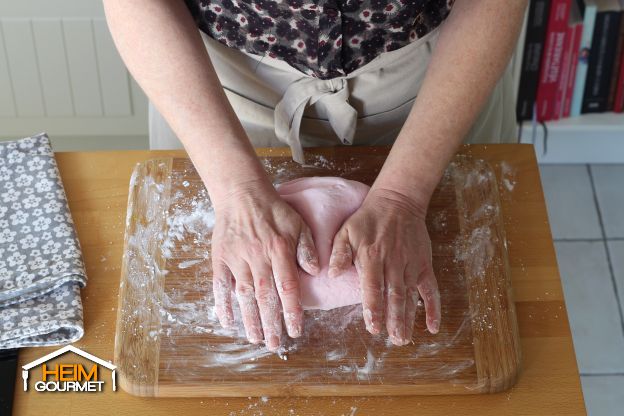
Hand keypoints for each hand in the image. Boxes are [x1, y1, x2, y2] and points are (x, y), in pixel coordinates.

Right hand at [211, 181, 319, 350]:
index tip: (295, 331)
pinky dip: (223, 304)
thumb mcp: (298, 223)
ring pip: (244, 295)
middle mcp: (258, 258)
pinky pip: (221, 285)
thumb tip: (315, 271)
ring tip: (255, 339)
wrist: (241, 193)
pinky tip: (227, 321)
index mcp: (279, 250)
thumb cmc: (273, 209)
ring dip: (249, 319)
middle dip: (271, 324)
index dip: (292, 312)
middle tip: (275, 345)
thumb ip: (306, 247)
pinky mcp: (220, 258)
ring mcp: (237, 259)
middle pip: (265, 297)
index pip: (287, 288)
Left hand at [328, 187, 440, 345]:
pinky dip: (433, 308)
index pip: (373, 286)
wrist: (397, 202)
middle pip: (395, 295)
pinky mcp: (424, 265)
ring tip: (404, 338)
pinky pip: (431, 289)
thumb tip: (333, 275)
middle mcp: (394, 263)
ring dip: (409, 318)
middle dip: (394, 319)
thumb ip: (339, 254)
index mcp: (372, 256)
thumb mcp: (346, 231)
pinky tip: (432, 327)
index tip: (373, 327)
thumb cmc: (367, 220)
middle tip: (393, 339)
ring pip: (411, 296)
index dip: (374, 308)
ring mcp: (411, 265)